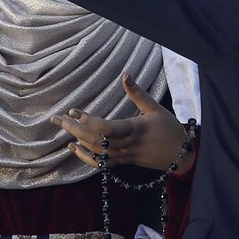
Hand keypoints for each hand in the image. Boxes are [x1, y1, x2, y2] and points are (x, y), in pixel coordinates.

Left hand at [53, 74, 195, 173]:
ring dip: (77, 140)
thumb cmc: (170, 130)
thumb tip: (125, 74)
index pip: (107, 128)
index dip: (89, 121)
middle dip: (74, 129)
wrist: (182, 157)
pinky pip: (101, 164)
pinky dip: (85, 157)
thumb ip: (137, 93)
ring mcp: (124, 156)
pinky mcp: (124, 163)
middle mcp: (127, 145)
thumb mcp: (156, 108)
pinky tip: (73, 148)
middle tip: (56, 118)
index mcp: (135, 129)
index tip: (74, 110)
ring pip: (96, 152)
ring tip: (62, 126)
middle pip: (95, 140)